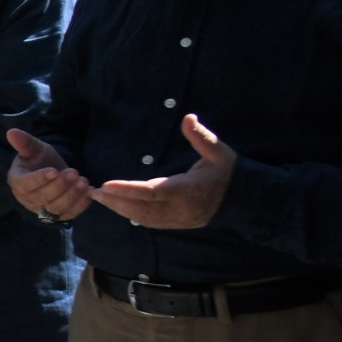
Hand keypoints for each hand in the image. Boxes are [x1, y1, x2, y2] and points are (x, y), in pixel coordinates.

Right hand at [6, 129, 92, 221]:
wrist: (54, 172)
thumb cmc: (41, 159)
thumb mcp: (34, 148)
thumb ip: (25, 142)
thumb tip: (11, 132)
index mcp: (17, 182)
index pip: (25, 185)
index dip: (39, 179)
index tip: (54, 170)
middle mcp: (27, 199)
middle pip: (42, 198)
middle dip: (60, 186)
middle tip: (73, 172)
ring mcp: (43, 210)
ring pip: (56, 208)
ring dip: (71, 195)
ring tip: (83, 181)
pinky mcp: (58, 216)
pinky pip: (69, 214)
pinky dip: (80, 205)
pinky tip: (89, 192)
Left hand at [92, 115, 234, 230]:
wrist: (246, 201)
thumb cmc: (230, 173)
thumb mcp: (219, 152)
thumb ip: (201, 137)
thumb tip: (188, 117)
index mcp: (187, 190)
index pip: (151, 192)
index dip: (127, 190)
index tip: (106, 185)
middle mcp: (180, 208)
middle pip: (141, 208)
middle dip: (116, 201)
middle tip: (94, 192)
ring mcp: (178, 218)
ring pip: (143, 218)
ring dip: (121, 209)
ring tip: (101, 198)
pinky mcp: (178, 223)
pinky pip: (151, 222)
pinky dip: (133, 215)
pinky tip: (120, 207)